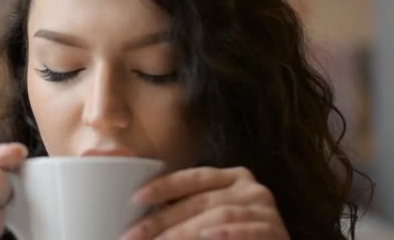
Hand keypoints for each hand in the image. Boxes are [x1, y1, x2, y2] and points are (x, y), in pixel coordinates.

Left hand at [120, 166, 289, 239]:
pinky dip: (225, 234)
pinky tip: (206, 236)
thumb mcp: (207, 221)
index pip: (193, 178)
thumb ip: (186, 213)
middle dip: (162, 220)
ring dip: (184, 232)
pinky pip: (246, 229)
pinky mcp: (276, 230)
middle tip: (135, 234)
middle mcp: (250, 188)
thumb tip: (142, 218)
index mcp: (232, 178)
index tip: (136, 198)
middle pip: (199, 201)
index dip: (164, 186)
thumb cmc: (234, 238)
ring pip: (217, 215)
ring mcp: (265, 209)